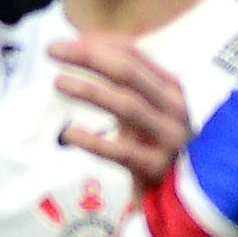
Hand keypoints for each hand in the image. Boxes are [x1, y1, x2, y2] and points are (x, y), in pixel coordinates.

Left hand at [47, 31, 195, 186]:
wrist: (185, 194)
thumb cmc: (156, 145)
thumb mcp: (143, 108)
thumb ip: (121, 82)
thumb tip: (86, 45)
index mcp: (170, 88)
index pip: (135, 55)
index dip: (99, 45)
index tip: (67, 42)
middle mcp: (174, 108)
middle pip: (128, 73)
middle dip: (88, 57)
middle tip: (52, 50)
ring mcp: (169, 138)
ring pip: (127, 105)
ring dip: (90, 90)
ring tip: (58, 82)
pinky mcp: (158, 168)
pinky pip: (123, 151)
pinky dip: (94, 141)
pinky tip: (69, 134)